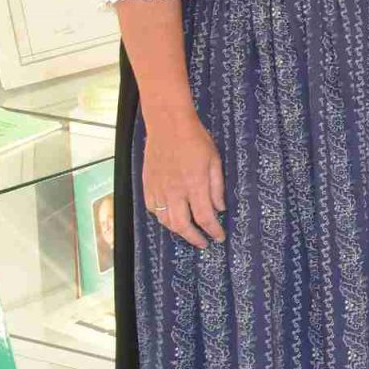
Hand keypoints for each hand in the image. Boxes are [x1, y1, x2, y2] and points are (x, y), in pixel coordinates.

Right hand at [141, 112, 226, 247]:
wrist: (168, 125)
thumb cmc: (196, 139)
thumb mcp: (215, 161)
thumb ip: (217, 187)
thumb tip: (220, 209)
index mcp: (195, 184)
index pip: (205, 217)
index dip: (213, 231)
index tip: (218, 237)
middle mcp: (175, 191)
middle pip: (182, 226)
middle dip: (194, 238)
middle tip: (203, 243)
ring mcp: (158, 189)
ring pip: (166, 221)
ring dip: (178, 230)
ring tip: (189, 232)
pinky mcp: (147, 185)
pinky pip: (153, 210)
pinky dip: (162, 218)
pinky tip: (171, 217)